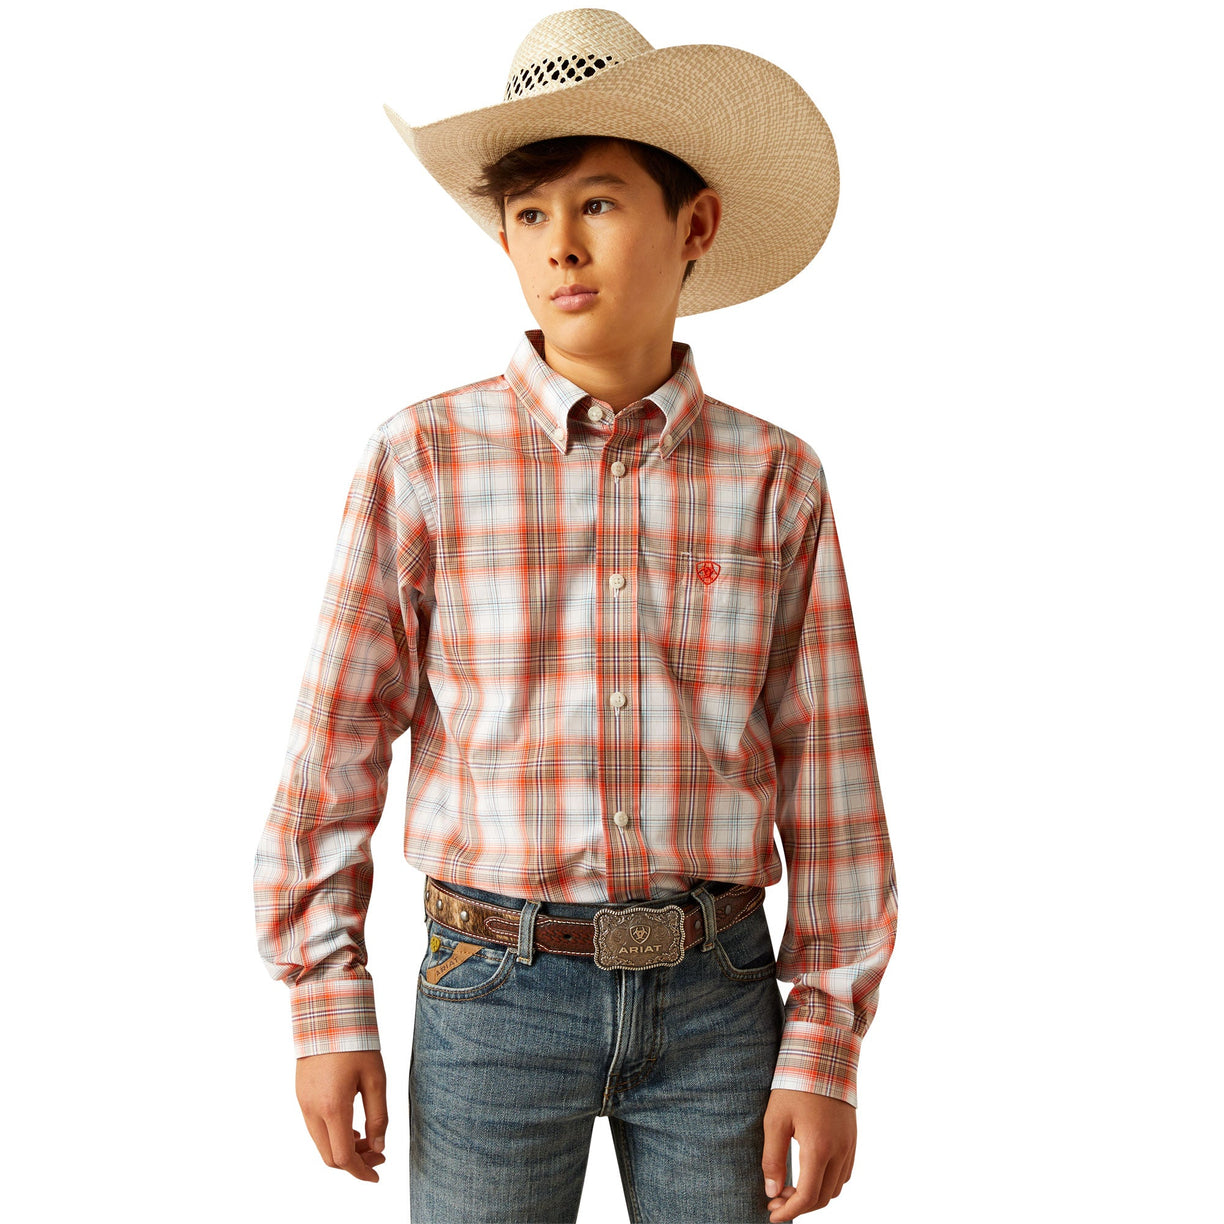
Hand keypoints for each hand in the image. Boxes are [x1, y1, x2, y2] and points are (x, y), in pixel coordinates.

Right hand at [295, 1050, 388, 1181]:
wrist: (327, 1014)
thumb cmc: (356, 1043)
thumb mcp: (376, 1078)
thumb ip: (378, 1115)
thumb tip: (379, 1147)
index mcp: (332, 1107)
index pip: (343, 1157)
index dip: (361, 1171)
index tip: (377, 1174)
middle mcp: (312, 1110)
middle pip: (329, 1157)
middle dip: (355, 1162)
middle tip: (378, 1154)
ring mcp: (303, 1103)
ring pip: (321, 1143)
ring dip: (343, 1149)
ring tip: (367, 1139)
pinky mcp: (301, 1095)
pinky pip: (315, 1128)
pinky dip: (333, 1135)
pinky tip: (350, 1126)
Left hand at [761, 1089, 855, 1218]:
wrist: (823, 1057)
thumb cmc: (795, 1085)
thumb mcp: (775, 1120)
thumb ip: (773, 1158)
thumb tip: (772, 1191)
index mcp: (819, 1148)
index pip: (807, 1196)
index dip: (789, 1211)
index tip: (772, 1215)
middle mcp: (839, 1151)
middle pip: (823, 1197)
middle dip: (799, 1205)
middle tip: (775, 1200)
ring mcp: (849, 1145)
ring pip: (835, 1188)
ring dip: (814, 1196)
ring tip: (790, 1188)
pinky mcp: (852, 1139)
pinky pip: (844, 1173)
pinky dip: (827, 1182)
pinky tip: (809, 1174)